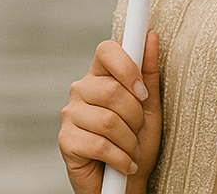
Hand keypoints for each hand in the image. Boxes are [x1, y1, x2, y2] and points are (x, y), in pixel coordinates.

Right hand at [59, 32, 160, 193]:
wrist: (125, 183)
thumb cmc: (137, 142)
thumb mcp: (149, 107)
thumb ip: (148, 73)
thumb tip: (151, 37)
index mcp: (100, 75)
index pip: (106, 50)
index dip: (127, 67)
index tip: (143, 93)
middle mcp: (81, 90)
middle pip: (112, 90)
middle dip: (135, 116)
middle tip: (137, 131)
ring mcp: (70, 115)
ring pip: (108, 120)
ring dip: (129, 141)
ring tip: (131, 150)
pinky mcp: (66, 141)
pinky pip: (100, 145)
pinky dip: (120, 158)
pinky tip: (124, 164)